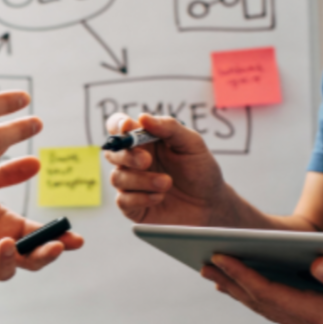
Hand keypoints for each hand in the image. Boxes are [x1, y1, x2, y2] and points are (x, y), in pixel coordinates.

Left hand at [0, 157, 83, 285]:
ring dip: (11, 259)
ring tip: (6, 242)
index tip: (77, 239)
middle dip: (46, 255)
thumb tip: (37, 160)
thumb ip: (7, 174)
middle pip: (32, 260)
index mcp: (12, 226)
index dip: (61, 239)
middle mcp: (1, 247)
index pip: (41, 236)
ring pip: (6, 270)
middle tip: (56, 247)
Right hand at [104, 113, 228, 224]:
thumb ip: (169, 127)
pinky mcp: (132, 206)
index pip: (119, 127)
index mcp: (144, 141)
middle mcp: (133, 160)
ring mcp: (131, 183)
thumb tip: (142, 117)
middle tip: (147, 161)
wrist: (210, 203)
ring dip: (142, 180)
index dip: (117, 125)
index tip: (128, 127)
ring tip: (167, 183)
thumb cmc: (200, 170)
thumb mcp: (192, 143)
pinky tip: (159, 197)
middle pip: (112, 153)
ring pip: (117, 178)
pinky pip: (122, 200)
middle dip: (127, 156)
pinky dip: (141, 198)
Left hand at [202, 255, 322, 323]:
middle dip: (229, 281)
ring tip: (215, 277)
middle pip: (259, 301)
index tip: (219, 257)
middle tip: (204, 267)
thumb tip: (317, 264)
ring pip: (265, 307)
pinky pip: (276, 309)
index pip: (267, 292)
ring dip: (238, 290)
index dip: (241, 273)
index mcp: (320, 315)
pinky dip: (257, 297)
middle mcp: (311, 323)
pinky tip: (247, 291)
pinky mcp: (316, 322)